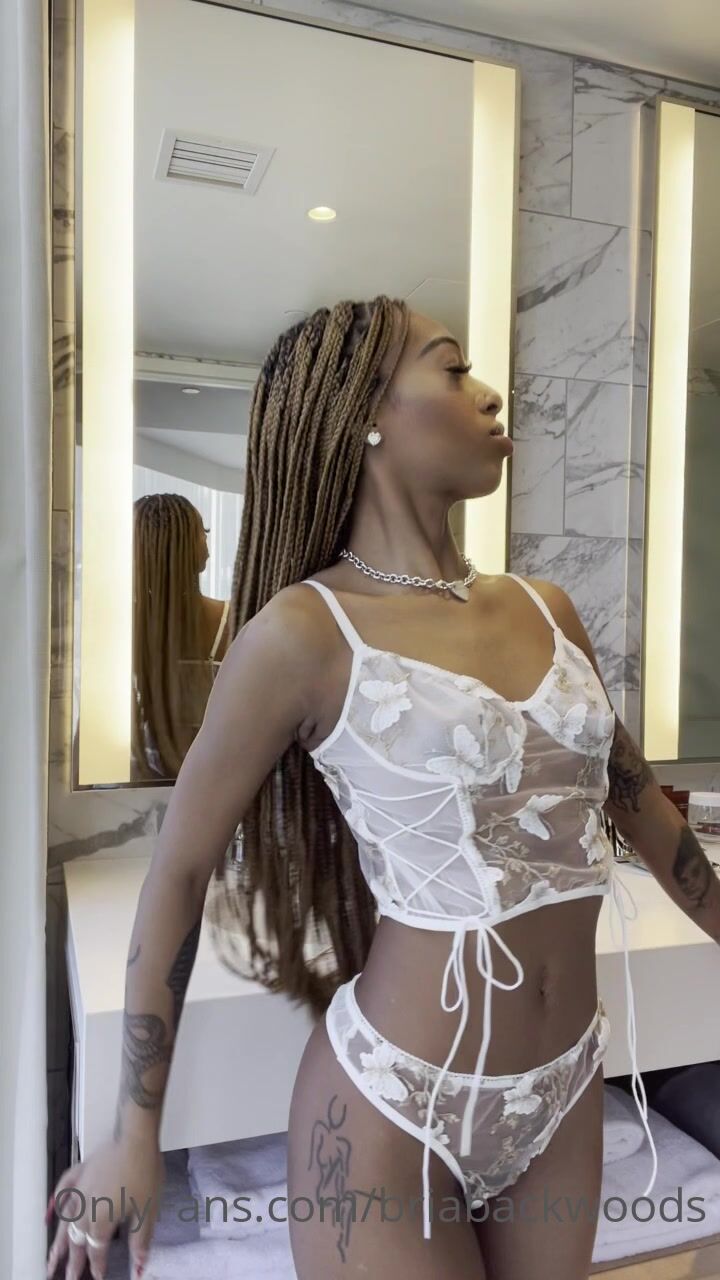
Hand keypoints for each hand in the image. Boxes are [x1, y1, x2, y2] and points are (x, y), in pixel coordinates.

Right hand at [46, 1136, 164, 1279]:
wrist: (135, 1137)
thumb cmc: (144, 1174)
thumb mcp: (147, 1211)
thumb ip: (140, 1242)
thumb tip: (139, 1269)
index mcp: (101, 1221)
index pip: (96, 1250)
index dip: (97, 1266)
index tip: (98, 1277)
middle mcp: (85, 1209)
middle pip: (77, 1240)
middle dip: (72, 1261)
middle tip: (67, 1278)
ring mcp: (80, 1189)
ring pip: (65, 1221)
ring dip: (58, 1242)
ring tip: (51, 1259)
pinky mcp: (80, 1172)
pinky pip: (63, 1190)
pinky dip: (55, 1203)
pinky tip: (49, 1213)